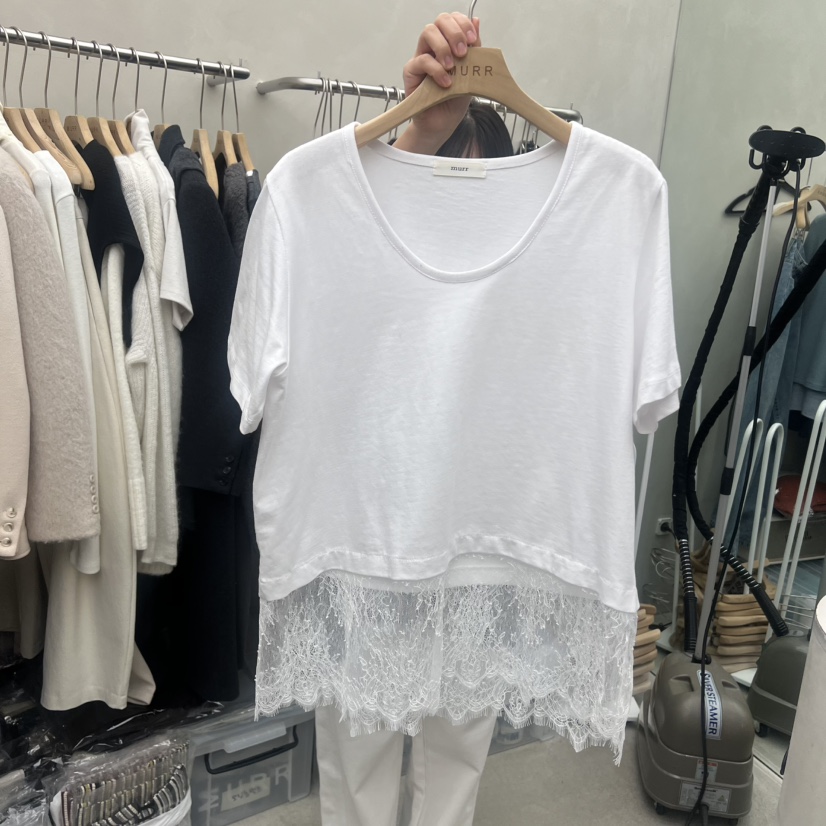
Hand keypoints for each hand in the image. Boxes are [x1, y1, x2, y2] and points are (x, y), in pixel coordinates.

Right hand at [393, 12, 480, 154]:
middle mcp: (435, 46)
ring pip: (428, 32)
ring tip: (452, 67)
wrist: (443, 124)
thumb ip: (474, 49)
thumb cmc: (454, 100)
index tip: (473, 41)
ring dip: (443, 47)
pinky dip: (436, 70)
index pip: (454, 20)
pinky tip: (446, 83)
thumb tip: (476, 21)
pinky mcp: (412, 71)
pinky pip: (422, 60)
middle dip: (455, 33)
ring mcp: (422, 56)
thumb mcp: (471, 74)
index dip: (463, 24)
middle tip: (463, 53)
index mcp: (450, 44)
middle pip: (441, 20)